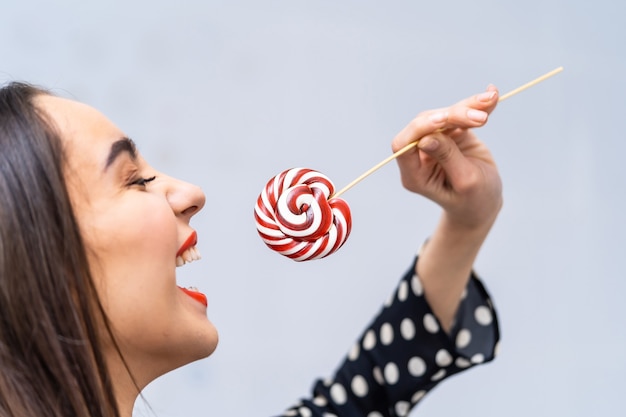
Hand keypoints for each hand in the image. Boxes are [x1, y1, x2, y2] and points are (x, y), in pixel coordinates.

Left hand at [392, 85, 501, 230]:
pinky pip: (460, 115)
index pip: (403, 145)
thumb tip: (426, 138)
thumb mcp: (465, 181)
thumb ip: (447, 157)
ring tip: (491, 101)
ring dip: (468, 107)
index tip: (443, 121)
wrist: (485, 203)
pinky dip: (475, 106)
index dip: (419, 129)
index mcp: (414, 174)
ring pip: (444, 116)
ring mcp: (435, 143)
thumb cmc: (474, 200)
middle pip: (426, 125)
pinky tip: (491, 96)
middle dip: (452, 116)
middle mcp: (420, 156)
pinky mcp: (451, 134)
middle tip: (481, 118)